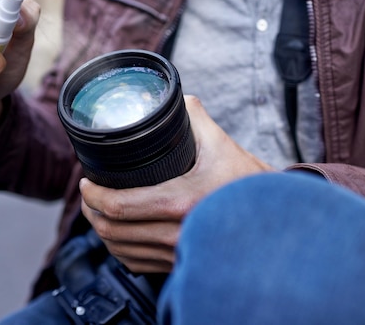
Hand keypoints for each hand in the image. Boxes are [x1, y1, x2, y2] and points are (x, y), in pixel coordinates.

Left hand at [80, 95, 273, 272]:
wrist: (278, 224)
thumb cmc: (250, 185)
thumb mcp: (222, 145)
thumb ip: (194, 117)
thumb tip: (177, 98)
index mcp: (181, 203)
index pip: (118, 206)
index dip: (93, 194)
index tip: (87, 181)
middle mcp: (177, 234)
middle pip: (112, 231)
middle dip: (91, 211)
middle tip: (88, 193)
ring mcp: (178, 254)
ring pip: (121, 250)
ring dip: (103, 230)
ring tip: (99, 211)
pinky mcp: (181, 265)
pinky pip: (138, 264)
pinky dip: (121, 249)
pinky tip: (120, 235)